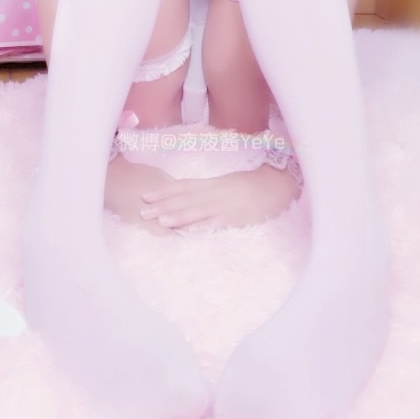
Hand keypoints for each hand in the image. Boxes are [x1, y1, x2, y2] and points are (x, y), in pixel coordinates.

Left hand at [138, 164, 300, 230]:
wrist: (277, 184)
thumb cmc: (252, 186)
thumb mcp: (227, 184)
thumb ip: (208, 190)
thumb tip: (186, 197)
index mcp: (213, 184)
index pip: (184, 186)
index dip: (164, 191)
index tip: (145, 195)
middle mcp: (215, 193)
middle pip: (186, 199)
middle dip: (164, 205)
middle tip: (143, 211)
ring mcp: (225, 206)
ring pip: (199, 211)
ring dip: (179, 216)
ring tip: (160, 221)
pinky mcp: (236, 218)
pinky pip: (217, 224)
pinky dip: (202, 229)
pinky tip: (189, 234)